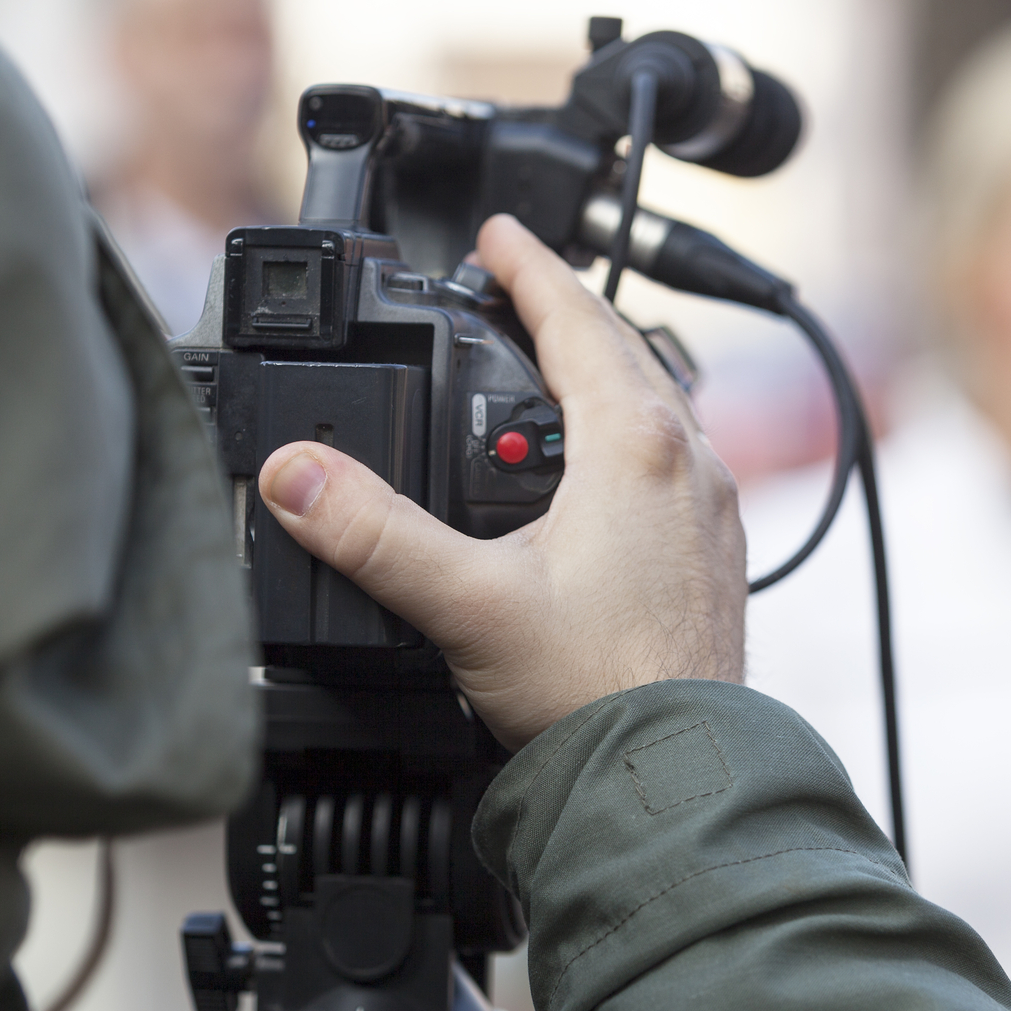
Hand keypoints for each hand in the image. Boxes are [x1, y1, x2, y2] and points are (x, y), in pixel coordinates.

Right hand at [254, 214, 746, 749]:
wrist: (675, 778)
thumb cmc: (599, 695)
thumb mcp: (466, 604)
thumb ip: (373, 535)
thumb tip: (297, 475)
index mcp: (636, 447)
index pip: (578, 319)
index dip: (530, 267)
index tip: (498, 232)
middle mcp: (689, 463)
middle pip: (624, 350)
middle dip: (566, 308)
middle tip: (514, 284)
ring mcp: (711, 509)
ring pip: (657, 403)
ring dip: (604, 367)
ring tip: (552, 362)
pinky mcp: (713, 555)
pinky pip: (673, 457)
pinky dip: (630, 429)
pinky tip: (599, 467)